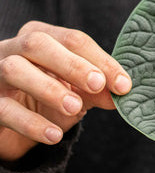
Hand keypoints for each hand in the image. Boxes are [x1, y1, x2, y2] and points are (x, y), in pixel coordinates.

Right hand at [0, 21, 130, 160]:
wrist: (13, 129)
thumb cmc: (47, 101)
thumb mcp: (78, 94)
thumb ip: (99, 91)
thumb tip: (123, 92)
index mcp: (41, 38)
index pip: (73, 40)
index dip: (101, 61)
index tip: (124, 85)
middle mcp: (13, 49)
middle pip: (38, 43)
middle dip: (71, 64)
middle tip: (98, 85)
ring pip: (14, 69)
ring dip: (48, 87)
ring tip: (75, 108)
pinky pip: (4, 109)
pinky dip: (30, 123)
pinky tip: (54, 135)